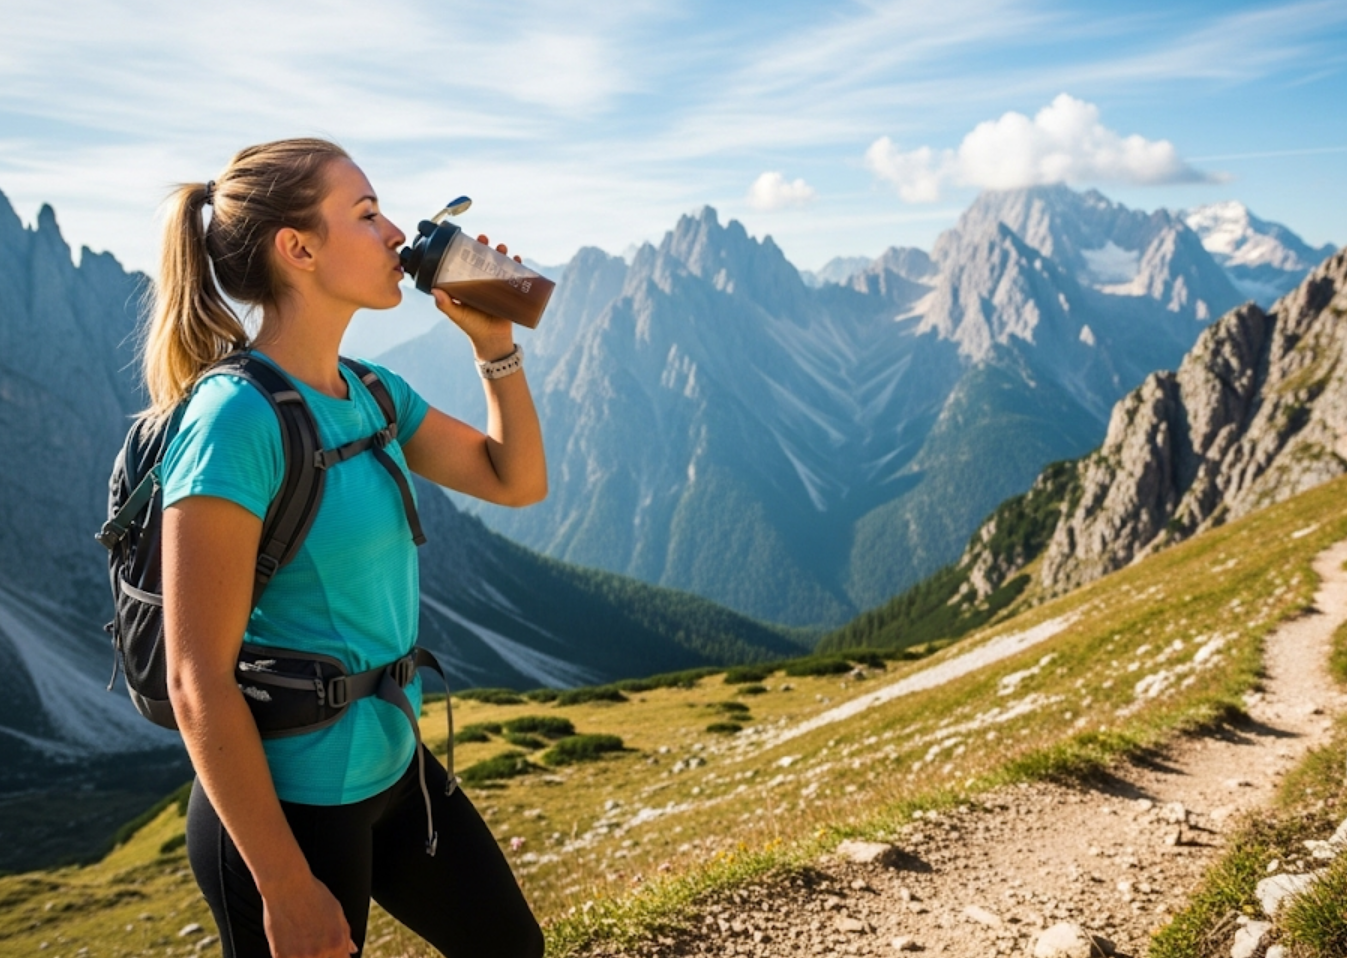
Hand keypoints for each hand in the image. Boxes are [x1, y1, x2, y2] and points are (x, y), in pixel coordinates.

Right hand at [262, 872, 356, 957]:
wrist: (287, 885)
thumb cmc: (313, 895)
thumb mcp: (336, 912)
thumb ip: (345, 935)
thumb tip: (352, 951)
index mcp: (338, 943)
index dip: (338, 957)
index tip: (332, 952)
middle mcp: (321, 953)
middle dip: (323, 956)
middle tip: (313, 941)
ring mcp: (300, 957)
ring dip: (306, 956)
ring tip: (302, 941)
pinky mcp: (280, 957)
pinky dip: (291, 956)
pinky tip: (289, 944)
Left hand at [432, 234, 519, 360]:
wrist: (492, 341)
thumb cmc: (472, 327)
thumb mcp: (457, 314)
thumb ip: (445, 304)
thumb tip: (434, 290)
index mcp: (468, 284)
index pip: (467, 262)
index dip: (467, 250)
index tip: (467, 240)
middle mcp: (482, 282)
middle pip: (484, 259)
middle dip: (485, 247)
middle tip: (484, 239)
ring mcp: (497, 286)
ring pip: (500, 264)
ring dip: (502, 253)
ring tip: (501, 247)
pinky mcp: (510, 292)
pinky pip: (515, 276)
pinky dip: (517, 266)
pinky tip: (517, 259)